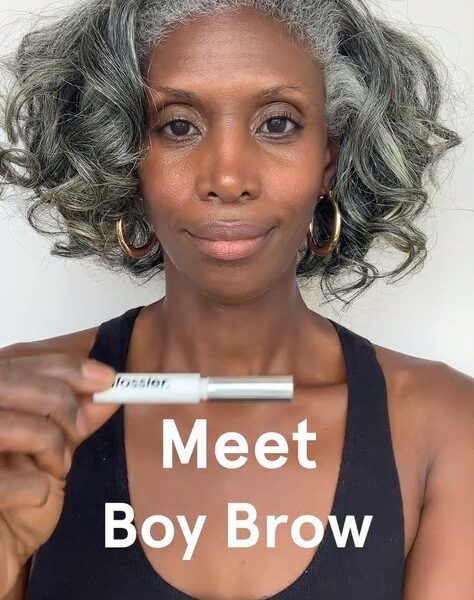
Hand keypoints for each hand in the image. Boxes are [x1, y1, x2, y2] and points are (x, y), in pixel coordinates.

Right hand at [0, 352, 118, 597]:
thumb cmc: (15, 506)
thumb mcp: (49, 456)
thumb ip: (72, 422)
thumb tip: (106, 391)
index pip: (17, 360)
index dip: (64, 364)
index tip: (106, 377)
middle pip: (10, 381)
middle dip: (59, 399)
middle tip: (80, 426)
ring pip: (10, 424)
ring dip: (50, 445)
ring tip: (55, 468)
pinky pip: (4, 479)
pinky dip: (33, 488)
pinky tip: (34, 497)